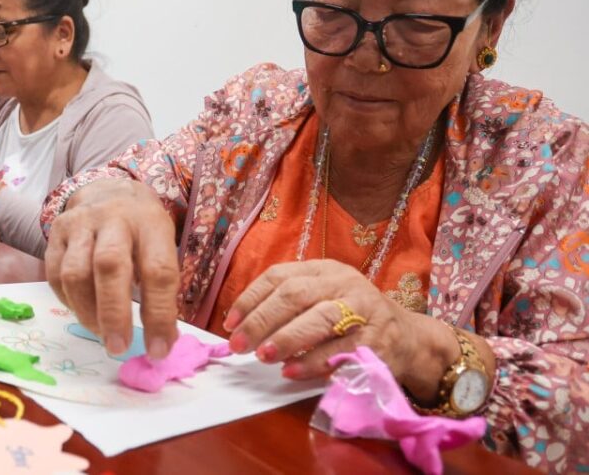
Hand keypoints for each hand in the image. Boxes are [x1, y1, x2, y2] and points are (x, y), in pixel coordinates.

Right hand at [44, 179, 179, 359]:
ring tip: (101, 333)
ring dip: (87, 312)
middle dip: (113, 313)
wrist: (107, 190)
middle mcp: (114, 219)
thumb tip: (162, 343)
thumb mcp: (163, 246)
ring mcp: (80, 224)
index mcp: (150, 223)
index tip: (159, 350)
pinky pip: (54, 275)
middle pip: (109, 266)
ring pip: (75, 272)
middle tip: (118, 347)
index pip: (158, 271)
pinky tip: (83, 312)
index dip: (159, 314)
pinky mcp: (56, 233)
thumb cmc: (141, 230)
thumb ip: (162, 290)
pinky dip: (68, 301)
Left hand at [223, 259, 462, 401]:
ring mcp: (364, 311)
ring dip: (287, 339)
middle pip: (295, 295)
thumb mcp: (322, 296)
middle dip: (261, 321)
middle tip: (239, 344)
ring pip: (319, 319)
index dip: (251, 299)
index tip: (230, 323)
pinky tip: (291, 371)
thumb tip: (240, 325)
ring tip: (263, 356)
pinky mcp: (377, 341)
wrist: (409, 338)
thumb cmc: (352, 317)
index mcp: (325, 269)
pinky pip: (341, 351)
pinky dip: (313, 362)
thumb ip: (287, 303)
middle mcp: (344, 284)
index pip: (279, 276)